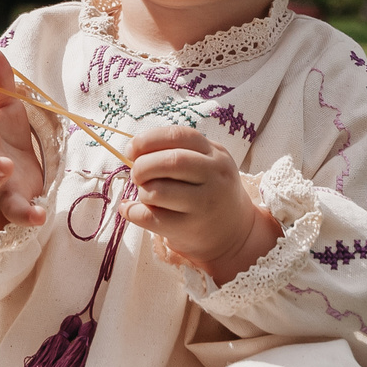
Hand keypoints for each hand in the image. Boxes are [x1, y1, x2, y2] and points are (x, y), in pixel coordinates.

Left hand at [124, 127, 279, 281]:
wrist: (234, 231)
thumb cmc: (209, 190)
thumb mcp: (206, 163)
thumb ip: (176, 152)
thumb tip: (133, 151)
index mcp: (215, 153)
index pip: (177, 136)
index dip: (147, 140)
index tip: (131, 150)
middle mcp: (214, 176)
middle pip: (170, 162)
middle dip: (142, 166)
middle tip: (136, 174)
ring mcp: (204, 204)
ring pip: (158, 191)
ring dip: (142, 191)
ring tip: (146, 194)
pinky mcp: (191, 228)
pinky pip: (151, 218)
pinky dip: (133, 212)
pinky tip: (131, 210)